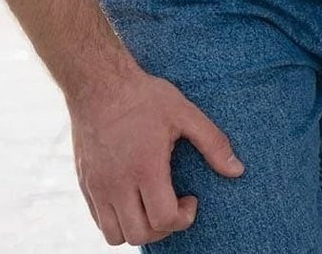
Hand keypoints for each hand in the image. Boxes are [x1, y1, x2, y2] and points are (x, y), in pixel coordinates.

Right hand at [70, 66, 242, 245]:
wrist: (99, 85)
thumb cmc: (145, 98)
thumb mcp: (186, 114)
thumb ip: (213, 143)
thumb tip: (237, 170)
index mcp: (145, 168)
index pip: (163, 219)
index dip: (184, 218)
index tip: (192, 199)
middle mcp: (117, 184)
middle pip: (139, 235)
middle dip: (164, 229)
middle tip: (175, 205)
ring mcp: (97, 187)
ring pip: (114, 235)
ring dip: (139, 229)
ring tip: (153, 206)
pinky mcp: (85, 185)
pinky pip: (99, 222)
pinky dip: (118, 222)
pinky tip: (135, 199)